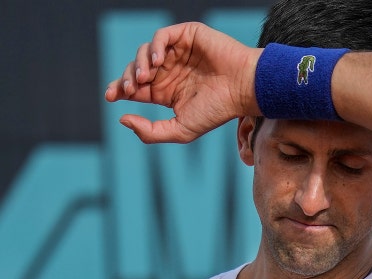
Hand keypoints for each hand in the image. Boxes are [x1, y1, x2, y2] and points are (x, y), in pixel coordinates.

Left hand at [105, 22, 261, 142]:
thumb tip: (122, 118)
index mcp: (167, 91)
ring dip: (140, 64)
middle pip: (136, 69)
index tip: (111, 96)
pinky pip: (162, 36)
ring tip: (146, 78)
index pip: (135, 87)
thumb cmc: (217, 111)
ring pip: (146, 52)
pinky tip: (158, 61)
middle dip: (126, 78)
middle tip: (127, 89)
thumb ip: (151, 132)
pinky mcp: (188, 36)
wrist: (244, 88)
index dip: (119, 89)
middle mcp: (171, 71)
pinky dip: (155, 46)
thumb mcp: (180, 130)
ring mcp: (179, 52)